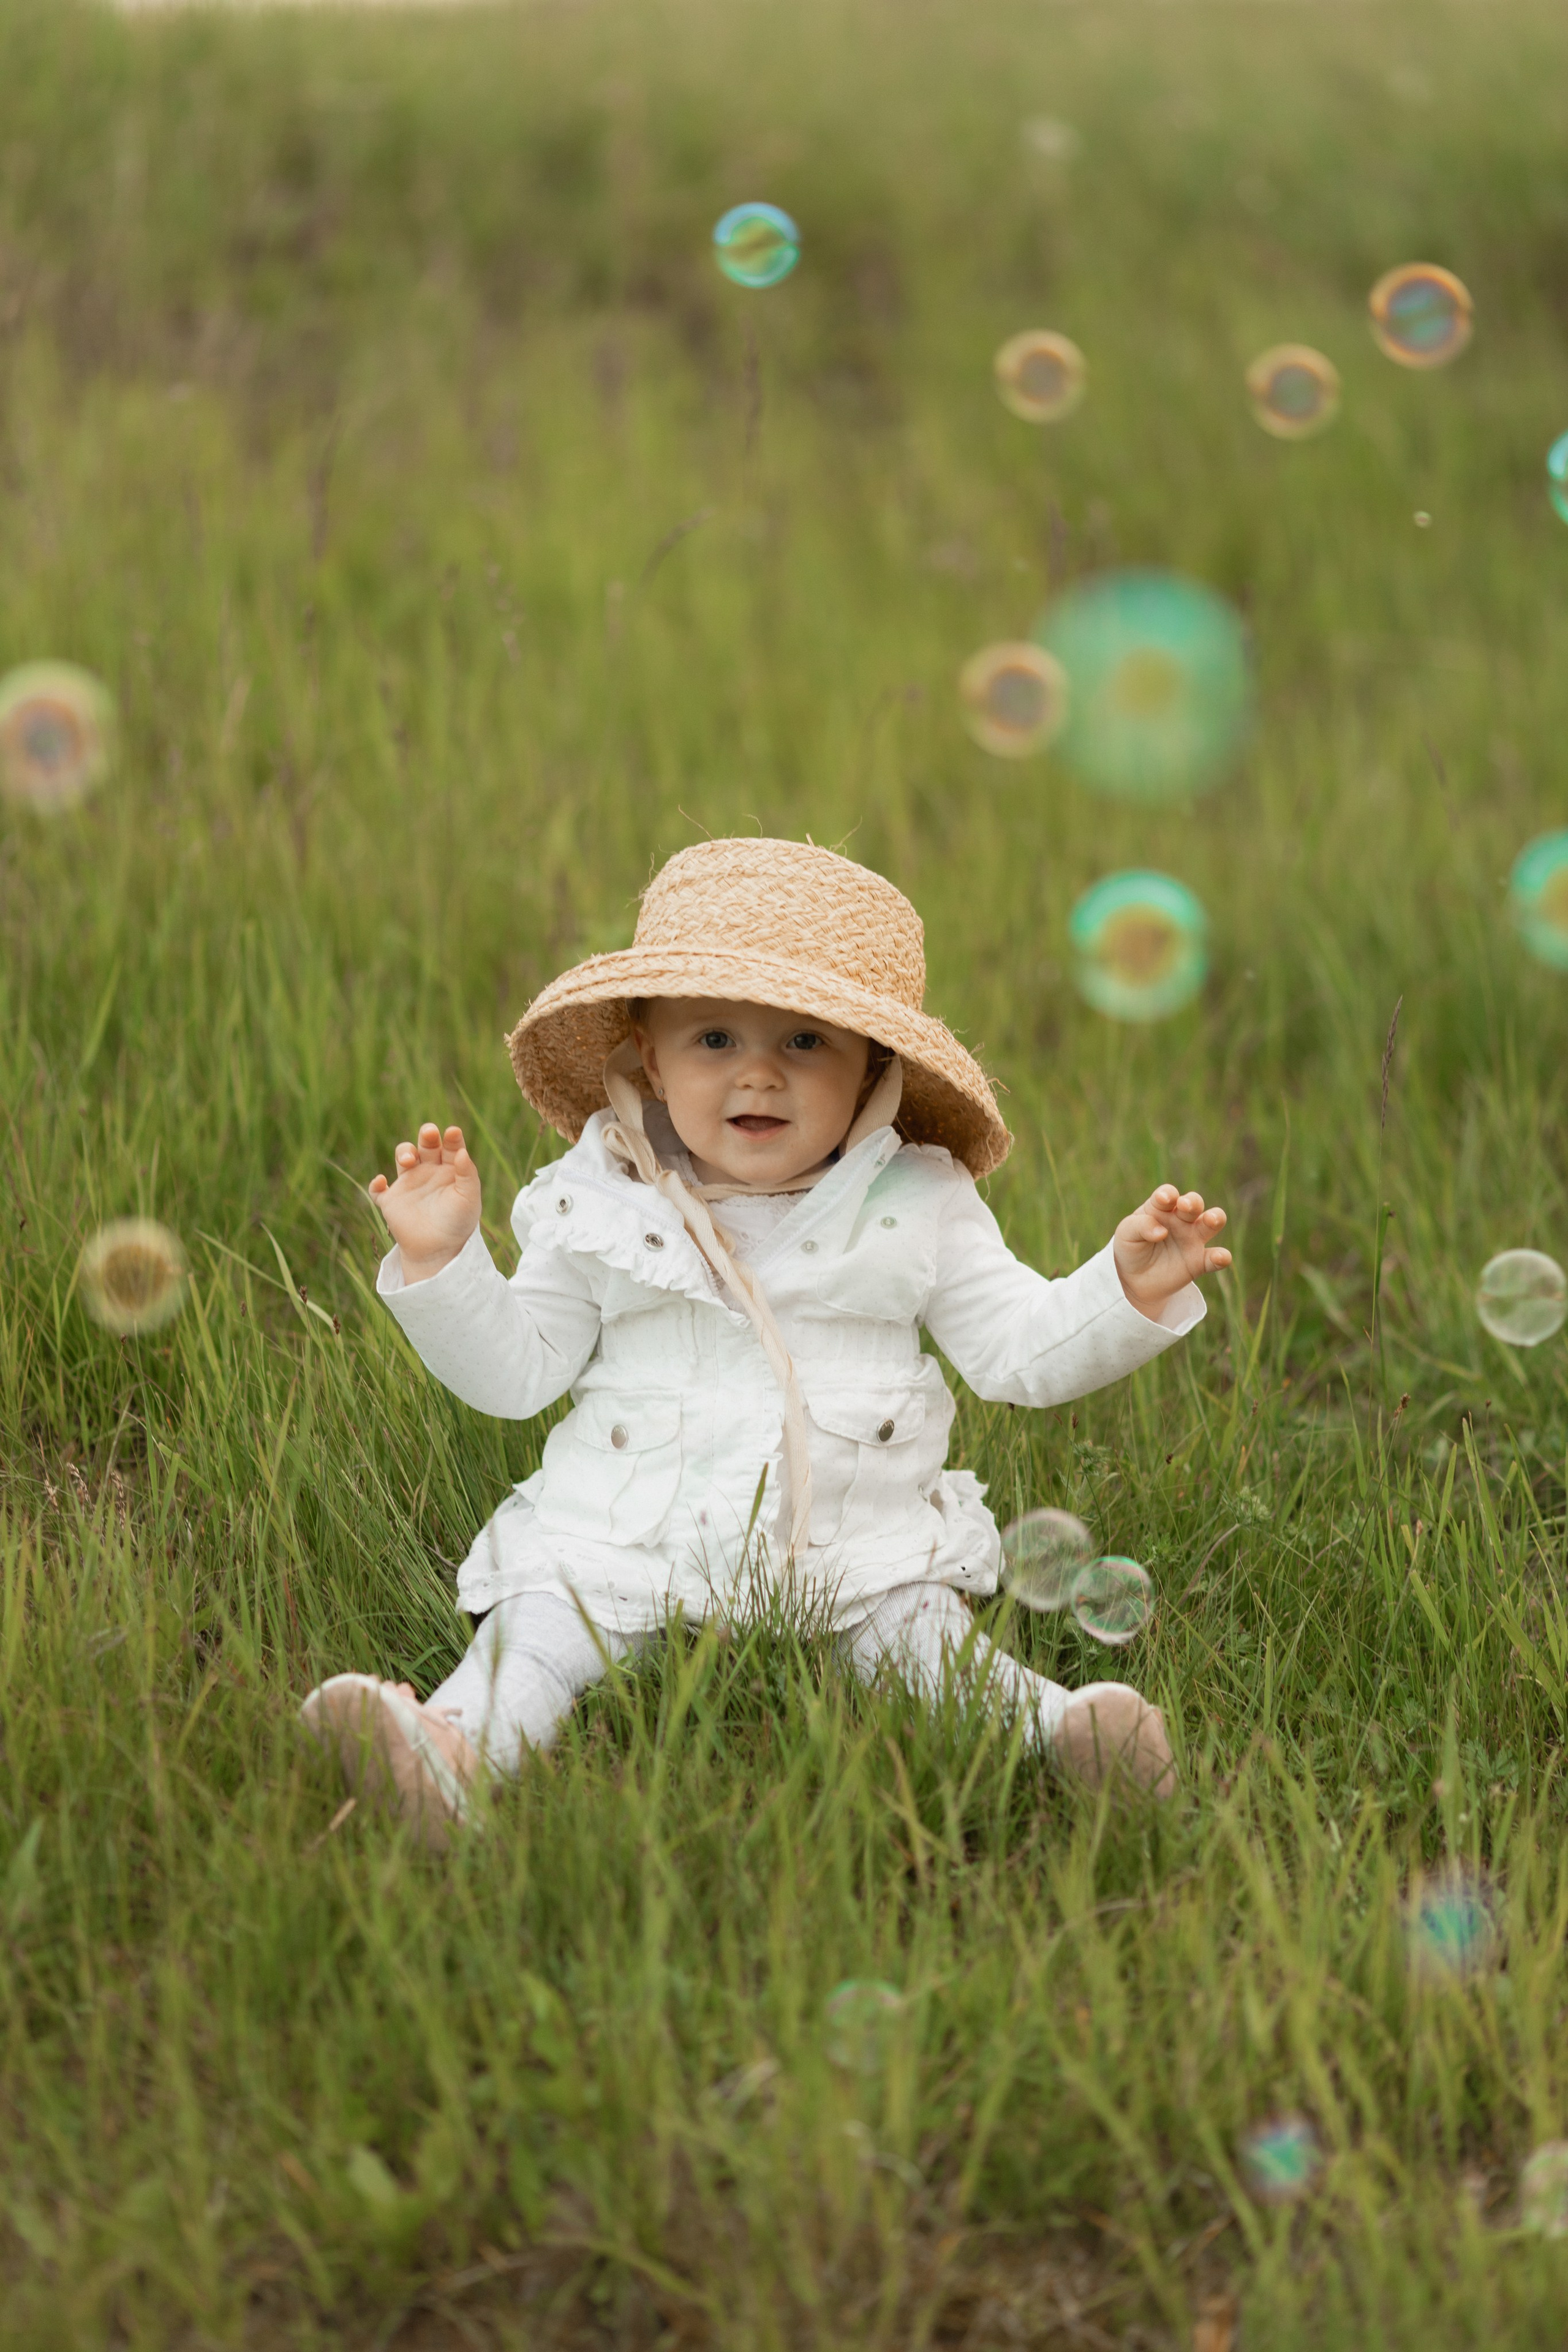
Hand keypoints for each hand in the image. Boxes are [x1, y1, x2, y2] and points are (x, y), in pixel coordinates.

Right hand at [368, 1124, 481, 1284]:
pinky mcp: (391, 1201)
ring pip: (403, 1158)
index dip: (450, 1138)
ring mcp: (408, 1185)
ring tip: (408, 1160)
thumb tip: (462, 1151)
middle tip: (429, 1132)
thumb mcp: (468, 1199)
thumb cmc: (458, 1224)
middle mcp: (428, 1173)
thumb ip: (467, 1175)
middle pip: (425, 1145)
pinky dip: (375, 1184)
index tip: (452, 1132)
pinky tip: (382, 1182)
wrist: (439, 1251)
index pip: (450, 1146)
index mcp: (449, 1170)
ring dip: (403, 1152)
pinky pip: (377, 1190)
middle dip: (426, 1136)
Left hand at [1113, 1184, 1230, 1319]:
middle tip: (1185, 1206)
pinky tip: (1220, 1257)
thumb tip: (1161, 1232)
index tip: (1164, 1200)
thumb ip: (1141, 1226)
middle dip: (1192, 1202)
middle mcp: (1181, 1220)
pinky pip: (1214, 1258)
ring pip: (1212, 1222)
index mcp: (1161, 1208)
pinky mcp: (1199, 1262)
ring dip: (1215, 1217)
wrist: (1134, 1279)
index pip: (1168, 1194)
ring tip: (1211, 1220)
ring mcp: (1192, 1239)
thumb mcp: (1126, 1234)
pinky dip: (1221, 1257)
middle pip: (1193, 1203)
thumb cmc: (1131, 1248)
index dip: (1168, 1194)